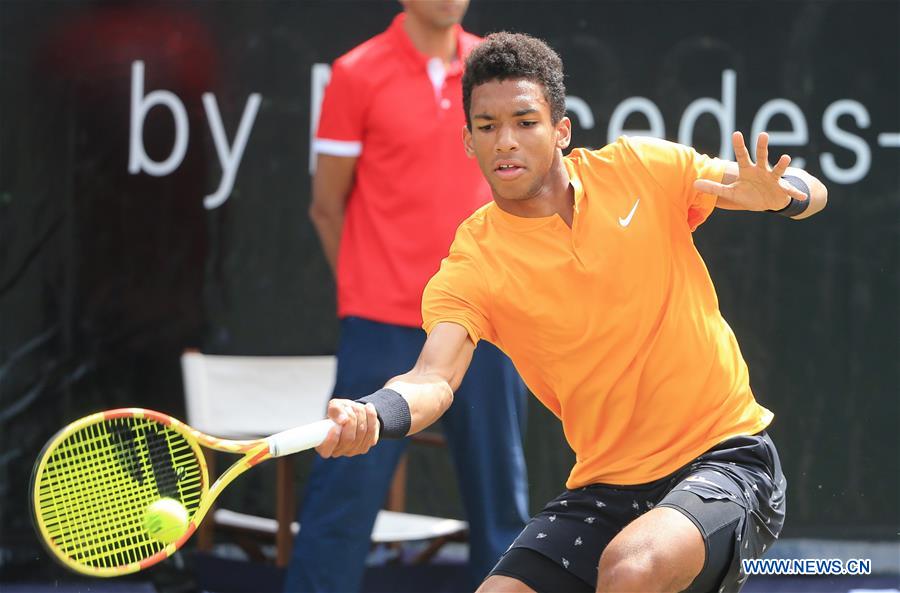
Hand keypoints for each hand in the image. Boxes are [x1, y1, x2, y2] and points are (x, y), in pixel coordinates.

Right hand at [315, 398, 379, 457]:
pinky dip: (371, 417)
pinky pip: (372, 432)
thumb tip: (343, 420)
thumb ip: (334, 410)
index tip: (336, 425)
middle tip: (350, 407)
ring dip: (361, 415)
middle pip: (349, 438)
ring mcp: (352, 451)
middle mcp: (338, 451)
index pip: (326, 450)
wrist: (355, 413)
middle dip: (351, 419)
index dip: (332, 439)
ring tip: (357, 406)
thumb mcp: (334, 406)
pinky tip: (368, 408)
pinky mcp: (365, 447)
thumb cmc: (340, 411)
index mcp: (324, 445)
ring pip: (362, 433)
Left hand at [693, 132, 809, 210]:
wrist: (767, 202)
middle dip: (762, 146)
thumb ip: (713, 188)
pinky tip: (801, 196)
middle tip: (762, 134)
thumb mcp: (730, 193)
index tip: (736, 134)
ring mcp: (773, 179)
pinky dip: (795, 193)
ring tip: (786, 158)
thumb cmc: (748, 194)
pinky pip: (789, 190)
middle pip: (761, 156)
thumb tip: (694, 184)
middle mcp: (761, 171)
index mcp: (747, 170)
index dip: (738, 145)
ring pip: (777, 169)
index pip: (742, 155)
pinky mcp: (782, 189)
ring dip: (782, 164)